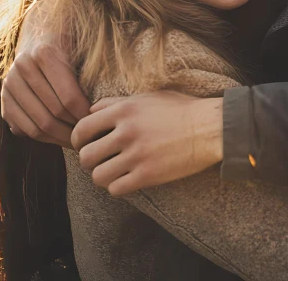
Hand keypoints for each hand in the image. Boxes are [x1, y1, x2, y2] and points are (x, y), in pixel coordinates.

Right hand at [1, 0, 89, 146]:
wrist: (41, 28)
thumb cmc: (72, 39)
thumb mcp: (84, 47)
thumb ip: (91, 73)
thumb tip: (100, 111)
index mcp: (45, 53)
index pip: (68, 97)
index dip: (84, 115)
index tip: (99, 122)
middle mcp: (23, 66)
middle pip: (51, 113)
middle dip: (73, 131)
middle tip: (89, 138)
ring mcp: (9, 82)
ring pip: (35, 124)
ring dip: (58, 139)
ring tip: (77, 142)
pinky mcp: (3, 97)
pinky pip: (21, 127)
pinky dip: (41, 138)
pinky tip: (58, 139)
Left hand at [71, 90, 223, 195]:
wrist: (209, 128)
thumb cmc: (181, 110)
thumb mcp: (148, 97)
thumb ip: (117, 102)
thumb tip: (91, 111)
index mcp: (124, 110)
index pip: (82, 128)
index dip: (78, 140)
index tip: (85, 145)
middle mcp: (126, 131)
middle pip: (85, 156)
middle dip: (89, 161)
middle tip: (100, 160)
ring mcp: (136, 155)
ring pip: (98, 176)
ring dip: (103, 175)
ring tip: (114, 171)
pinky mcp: (147, 175)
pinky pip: (115, 189)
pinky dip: (118, 187)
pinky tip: (128, 179)